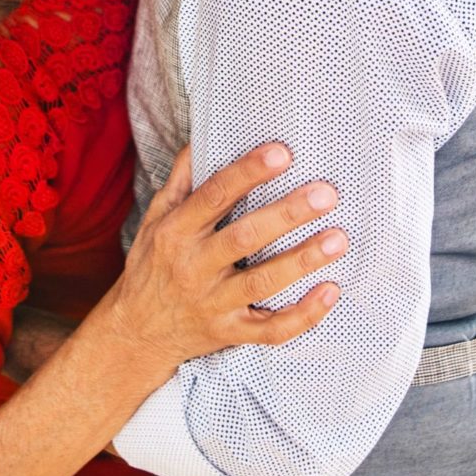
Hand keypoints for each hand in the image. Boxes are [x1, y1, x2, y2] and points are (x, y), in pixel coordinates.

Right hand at [107, 143, 345, 369]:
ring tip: (338, 239)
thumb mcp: (154, 220)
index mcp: (176, 232)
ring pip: (262, 282)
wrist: (137, 334)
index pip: (214, 196)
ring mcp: (213, 303)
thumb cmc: (152, 267)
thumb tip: (201, 140)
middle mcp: (193, 267)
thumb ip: (180, 181)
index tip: (283, 153)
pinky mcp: (229, 333)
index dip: (248, 173)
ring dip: (302, 260)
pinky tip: (330, 291)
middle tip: (326, 195)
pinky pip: (270, 330)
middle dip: (286, 215)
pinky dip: (303, 315)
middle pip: (244, 237)